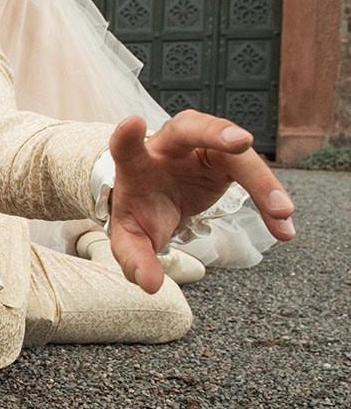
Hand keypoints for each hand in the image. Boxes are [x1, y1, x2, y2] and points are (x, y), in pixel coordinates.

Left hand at [108, 111, 294, 293]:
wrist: (156, 198)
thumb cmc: (140, 212)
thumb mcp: (131, 239)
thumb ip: (134, 260)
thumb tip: (149, 285)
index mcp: (136, 165)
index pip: (125, 148)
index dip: (127, 136)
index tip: (132, 123)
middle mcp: (169, 146)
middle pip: (189, 128)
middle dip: (214, 132)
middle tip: (241, 142)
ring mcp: (200, 147)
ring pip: (233, 152)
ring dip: (260, 180)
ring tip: (281, 213)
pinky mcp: (226, 158)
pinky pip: (253, 173)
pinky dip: (269, 197)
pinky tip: (284, 225)